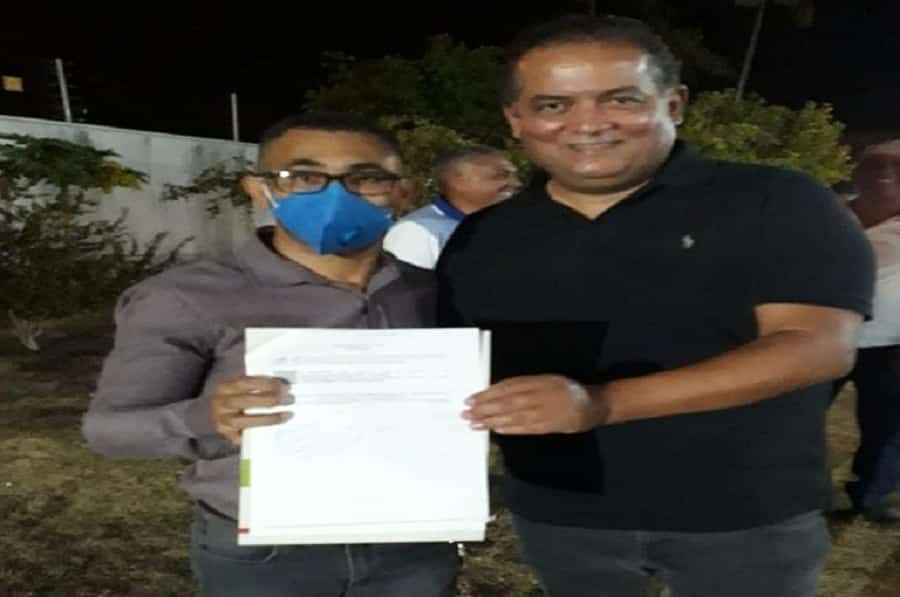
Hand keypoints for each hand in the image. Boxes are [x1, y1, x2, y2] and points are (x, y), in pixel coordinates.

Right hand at [211, 376, 292, 444]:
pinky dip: (259, 433)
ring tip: (287, 415)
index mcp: (226, 386)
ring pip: (243, 421)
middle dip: (270, 400)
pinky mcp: (226, 435)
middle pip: (245, 401)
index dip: (266, 384)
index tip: (284, 386)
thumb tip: (284, 388)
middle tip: (290, 400)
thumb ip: (260, 386)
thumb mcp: (244, 388)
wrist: (221, 413)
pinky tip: (274, 430)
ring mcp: (221, 420)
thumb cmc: (239, 397)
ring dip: (268, 418)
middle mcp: (220, 403)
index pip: (246, 382)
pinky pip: (243, 437)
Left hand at [462, 375, 605, 434]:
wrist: (591, 404)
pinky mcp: (548, 426)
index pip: (506, 387)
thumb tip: (496, 392)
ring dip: (491, 420)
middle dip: (483, 408)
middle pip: (505, 402)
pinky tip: (496, 430)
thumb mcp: (545, 379)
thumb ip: (523, 385)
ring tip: (474, 423)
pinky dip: (510, 429)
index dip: (487, 393)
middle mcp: (537, 395)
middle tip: (466, 413)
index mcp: (536, 381)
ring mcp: (543, 412)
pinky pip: (525, 428)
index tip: (471, 398)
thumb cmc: (565, 389)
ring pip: (512, 416)